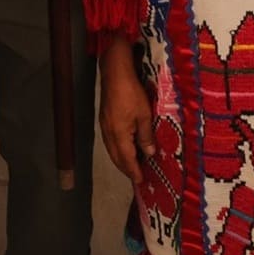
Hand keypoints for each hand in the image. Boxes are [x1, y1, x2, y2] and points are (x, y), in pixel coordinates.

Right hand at [97, 39, 155, 184]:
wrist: (114, 72)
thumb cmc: (132, 92)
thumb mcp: (144, 114)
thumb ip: (146, 136)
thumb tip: (149, 154)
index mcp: (119, 134)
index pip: (126, 158)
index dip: (133, 171)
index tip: (141, 181)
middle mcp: (108, 133)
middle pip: (116, 157)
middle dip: (126, 168)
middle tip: (137, 176)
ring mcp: (104, 126)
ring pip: (111, 149)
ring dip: (121, 159)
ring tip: (131, 165)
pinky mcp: (104, 119)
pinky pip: (109, 141)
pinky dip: (117, 149)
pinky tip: (124, 147)